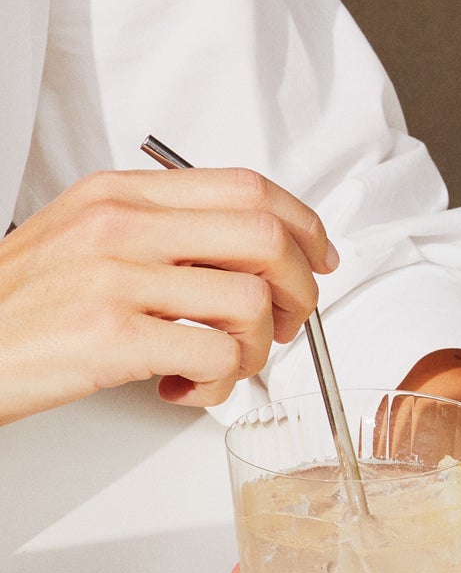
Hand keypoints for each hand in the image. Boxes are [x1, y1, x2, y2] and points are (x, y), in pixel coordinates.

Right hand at [0, 167, 336, 423]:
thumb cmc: (21, 306)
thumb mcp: (84, 237)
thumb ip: (160, 229)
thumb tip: (250, 249)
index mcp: (121, 194)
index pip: (247, 187)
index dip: (302, 224)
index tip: (318, 257)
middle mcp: (120, 225)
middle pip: (265, 238)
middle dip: (300, 289)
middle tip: (286, 323)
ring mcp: (115, 279)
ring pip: (250, 302)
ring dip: (256, 348)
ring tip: (222, 364)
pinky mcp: (110, 338)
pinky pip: (215, 356)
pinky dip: (219, 385)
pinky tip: (185, 386)